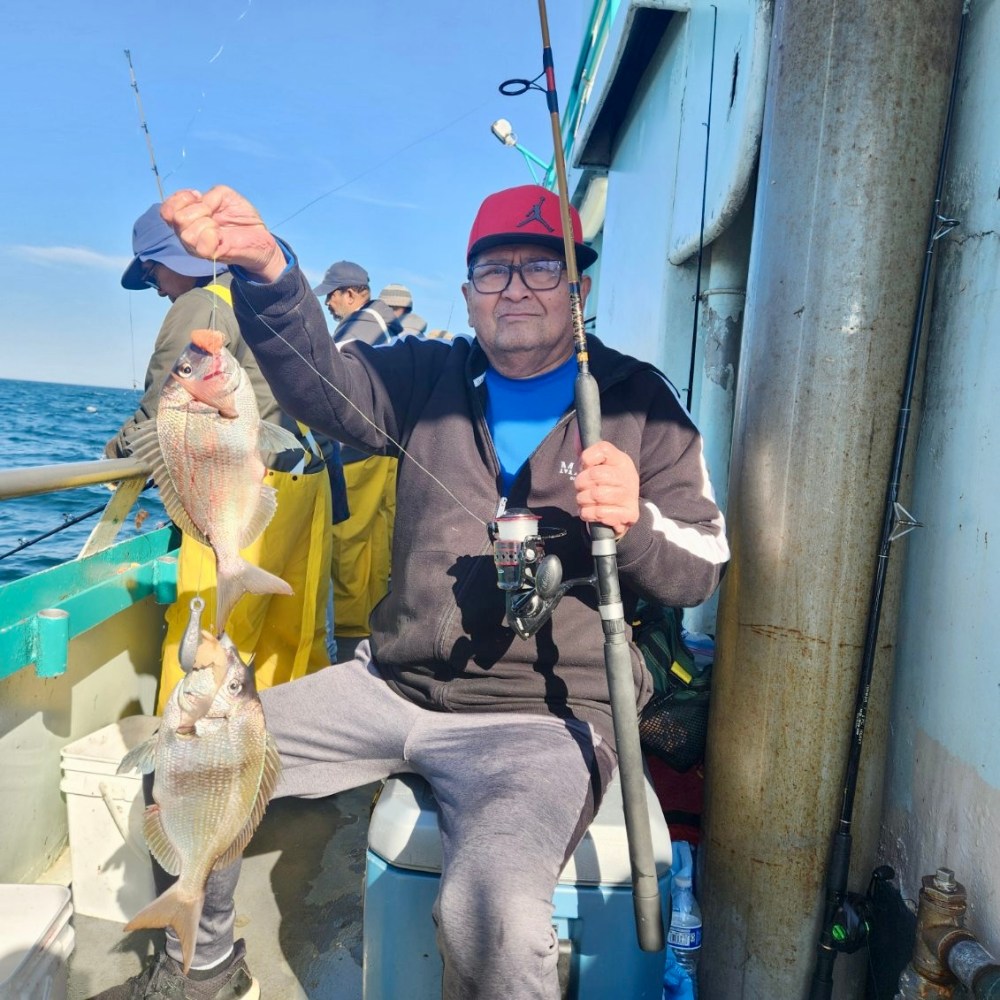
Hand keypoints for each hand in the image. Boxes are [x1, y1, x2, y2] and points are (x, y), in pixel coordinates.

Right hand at [161, 186, 283, 280]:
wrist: (261, 237)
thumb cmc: (241, 217)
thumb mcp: (224, 195)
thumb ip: (208, 196)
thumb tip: (200, 204)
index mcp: (187, 220)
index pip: (166, 210)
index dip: (180, 198)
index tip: (198, 196)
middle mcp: (187, 235)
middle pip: (176, 219)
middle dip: (197, 209)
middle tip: (213, 214)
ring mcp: (198, 248)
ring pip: (186, 233)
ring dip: (205, 222)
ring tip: (218, 226)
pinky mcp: (212, 256)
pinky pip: (201, 245)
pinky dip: (211, 233)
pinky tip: (220, 234)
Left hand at [575, 441, 639, 538]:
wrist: (622, 511)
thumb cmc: (605, 485)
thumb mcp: (596, 466)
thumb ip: (584, 452)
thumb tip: (577, 433)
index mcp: (621, 460)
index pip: (602, 449)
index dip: (586, 458)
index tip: (585, 466)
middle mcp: (629, 476)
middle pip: (595, 474)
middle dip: (580, 483)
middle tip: (581, 488)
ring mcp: (630, 495)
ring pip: (596, 495)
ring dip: (583, 500)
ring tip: (585, 500)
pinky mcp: (629, 514)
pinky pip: (599, 512)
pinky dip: (588, 513)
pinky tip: (590, 512)